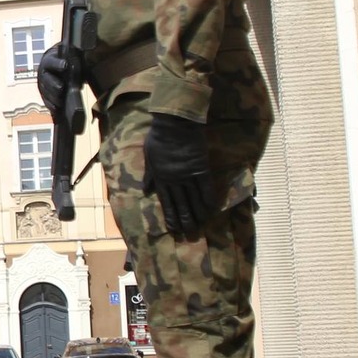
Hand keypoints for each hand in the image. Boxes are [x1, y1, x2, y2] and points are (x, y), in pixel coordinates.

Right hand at [36, 42, 73, 115]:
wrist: (56, 68)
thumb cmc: (65, 63)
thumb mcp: (69, 59)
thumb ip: (74, 60)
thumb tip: (86, 59)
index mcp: (49, 61)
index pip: (52, 62)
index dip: (58, 64)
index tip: (65, 65)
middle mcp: (43, 74)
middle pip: (47, 80)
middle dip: (53, 84)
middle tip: (61, 87)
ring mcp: (43, 86)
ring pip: (46, 92)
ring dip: (53, 97)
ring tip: (61, 101)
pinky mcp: (44, 96)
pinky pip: (47, 102)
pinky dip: (52, 105)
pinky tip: (57, 108)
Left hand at [143, 112, 215, 238]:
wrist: (174, 124)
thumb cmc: (159, 137)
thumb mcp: (148, 156)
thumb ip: (149, 174)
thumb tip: (145, 189)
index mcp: (160, 177)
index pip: (166, 201)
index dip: (170, 216)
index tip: (173, 228)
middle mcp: (174, 180)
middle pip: (180, 204)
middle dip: (185, 220)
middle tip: (189, 233)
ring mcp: (188, 175)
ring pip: (193, 199)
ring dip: (197, 213)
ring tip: (200, 225)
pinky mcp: (200, 168)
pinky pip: (206, 187)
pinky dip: (208, 199)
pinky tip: (211, 209)